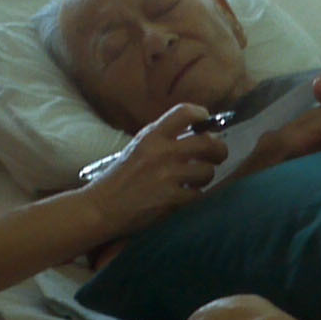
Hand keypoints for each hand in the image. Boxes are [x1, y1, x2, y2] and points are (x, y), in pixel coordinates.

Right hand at [80, 103, 226, 236]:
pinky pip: (198, 194)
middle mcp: (162, 152)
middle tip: (217, 155)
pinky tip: (184, 195)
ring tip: (195, 179)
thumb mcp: (138, 147)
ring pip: (207, 171)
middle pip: (208, 142)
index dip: (201, 115)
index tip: (205, 122)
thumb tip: (199, 133)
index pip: (185, 112)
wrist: (102, 207)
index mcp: (152, 135)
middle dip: (219, 149)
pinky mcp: (171, 199)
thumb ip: (164, 138)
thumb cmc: (120, 176)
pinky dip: (194, 195)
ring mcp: (168, 176)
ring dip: (206, 175)